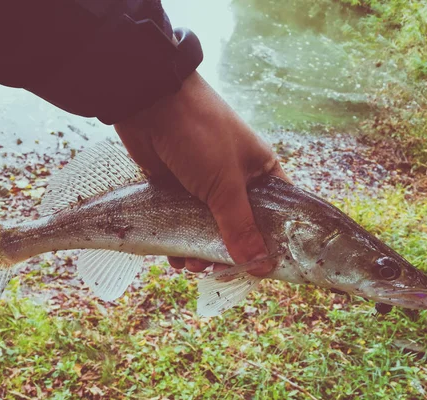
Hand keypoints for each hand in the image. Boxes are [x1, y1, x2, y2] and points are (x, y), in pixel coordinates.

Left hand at [114, 72, 287, 275]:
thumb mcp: (225, 183)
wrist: (148, 103)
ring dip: (201, 252)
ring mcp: (205, 187)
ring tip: (191, 264)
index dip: (274, 242)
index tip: (266, 269)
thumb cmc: (200, 134)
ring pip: (209, 230)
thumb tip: (260, 266)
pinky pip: (183, 224)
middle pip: (240, 228)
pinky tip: (174, 257)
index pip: (278, 214)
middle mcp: (236, 181)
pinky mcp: (176, 191)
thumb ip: (240, 226)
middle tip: (217, 271)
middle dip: (229, 252)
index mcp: (261, 172)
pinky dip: (180, 242)